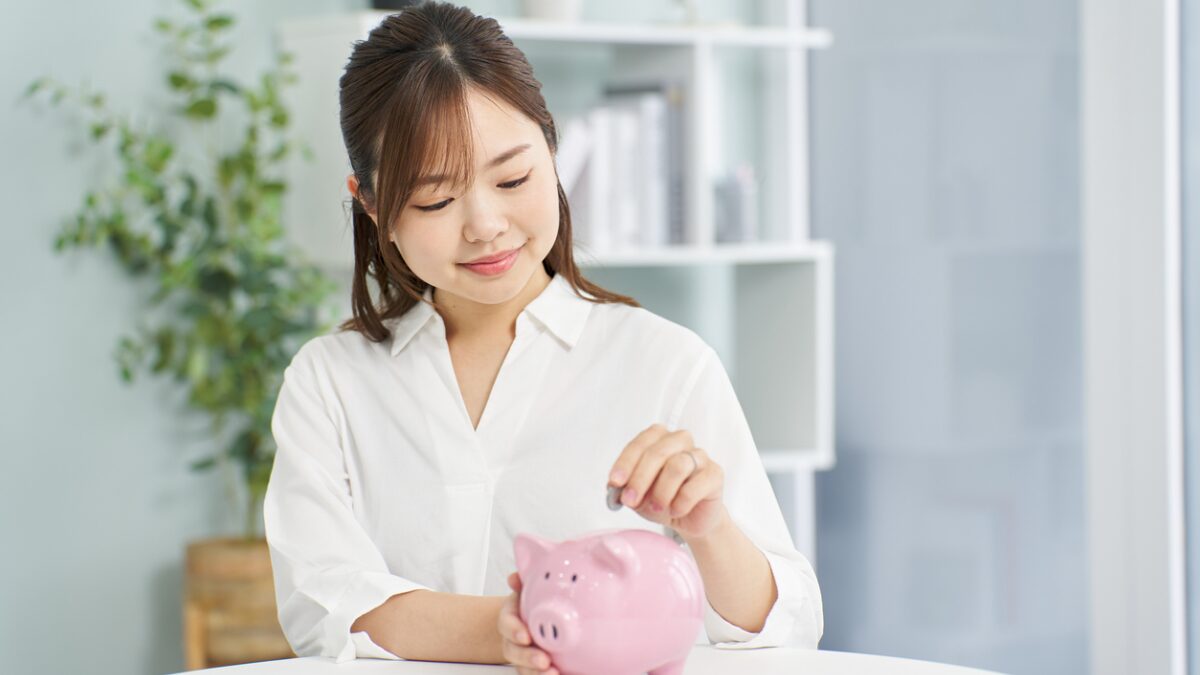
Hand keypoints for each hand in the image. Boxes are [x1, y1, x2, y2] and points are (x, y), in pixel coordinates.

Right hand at [497, 571, 558, 674]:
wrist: (533, 617)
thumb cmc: (531, 602)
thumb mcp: (527, 588)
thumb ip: (522, 582)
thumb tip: (515, 578)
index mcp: (510, 617)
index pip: (506, 623)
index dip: (514, 630)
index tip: (525, 636)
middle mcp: (512, 639)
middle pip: (513, 651)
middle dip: (527, 657)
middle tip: (544, 660)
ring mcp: (521, 655)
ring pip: (522, 668)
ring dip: (535, 673)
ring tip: (553, 673)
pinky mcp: (531, 667)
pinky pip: (532, 674)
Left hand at [608, 423, 725, 540]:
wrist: (690, 519)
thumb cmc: (663, 499)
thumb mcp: (638, 495)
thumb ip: (627, 487)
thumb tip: (616, 486)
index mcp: (659, 439)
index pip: (641, 443)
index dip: (626, 463)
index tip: (615, 482)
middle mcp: (680, 441)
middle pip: (658, 452)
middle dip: (640, 479)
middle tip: (631, 500)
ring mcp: (700, 456)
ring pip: (677, 465)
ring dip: (662, 491)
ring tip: (656, 508)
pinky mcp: (715, 473)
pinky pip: (696, 485)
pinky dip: (682, 501)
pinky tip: (676, 510)